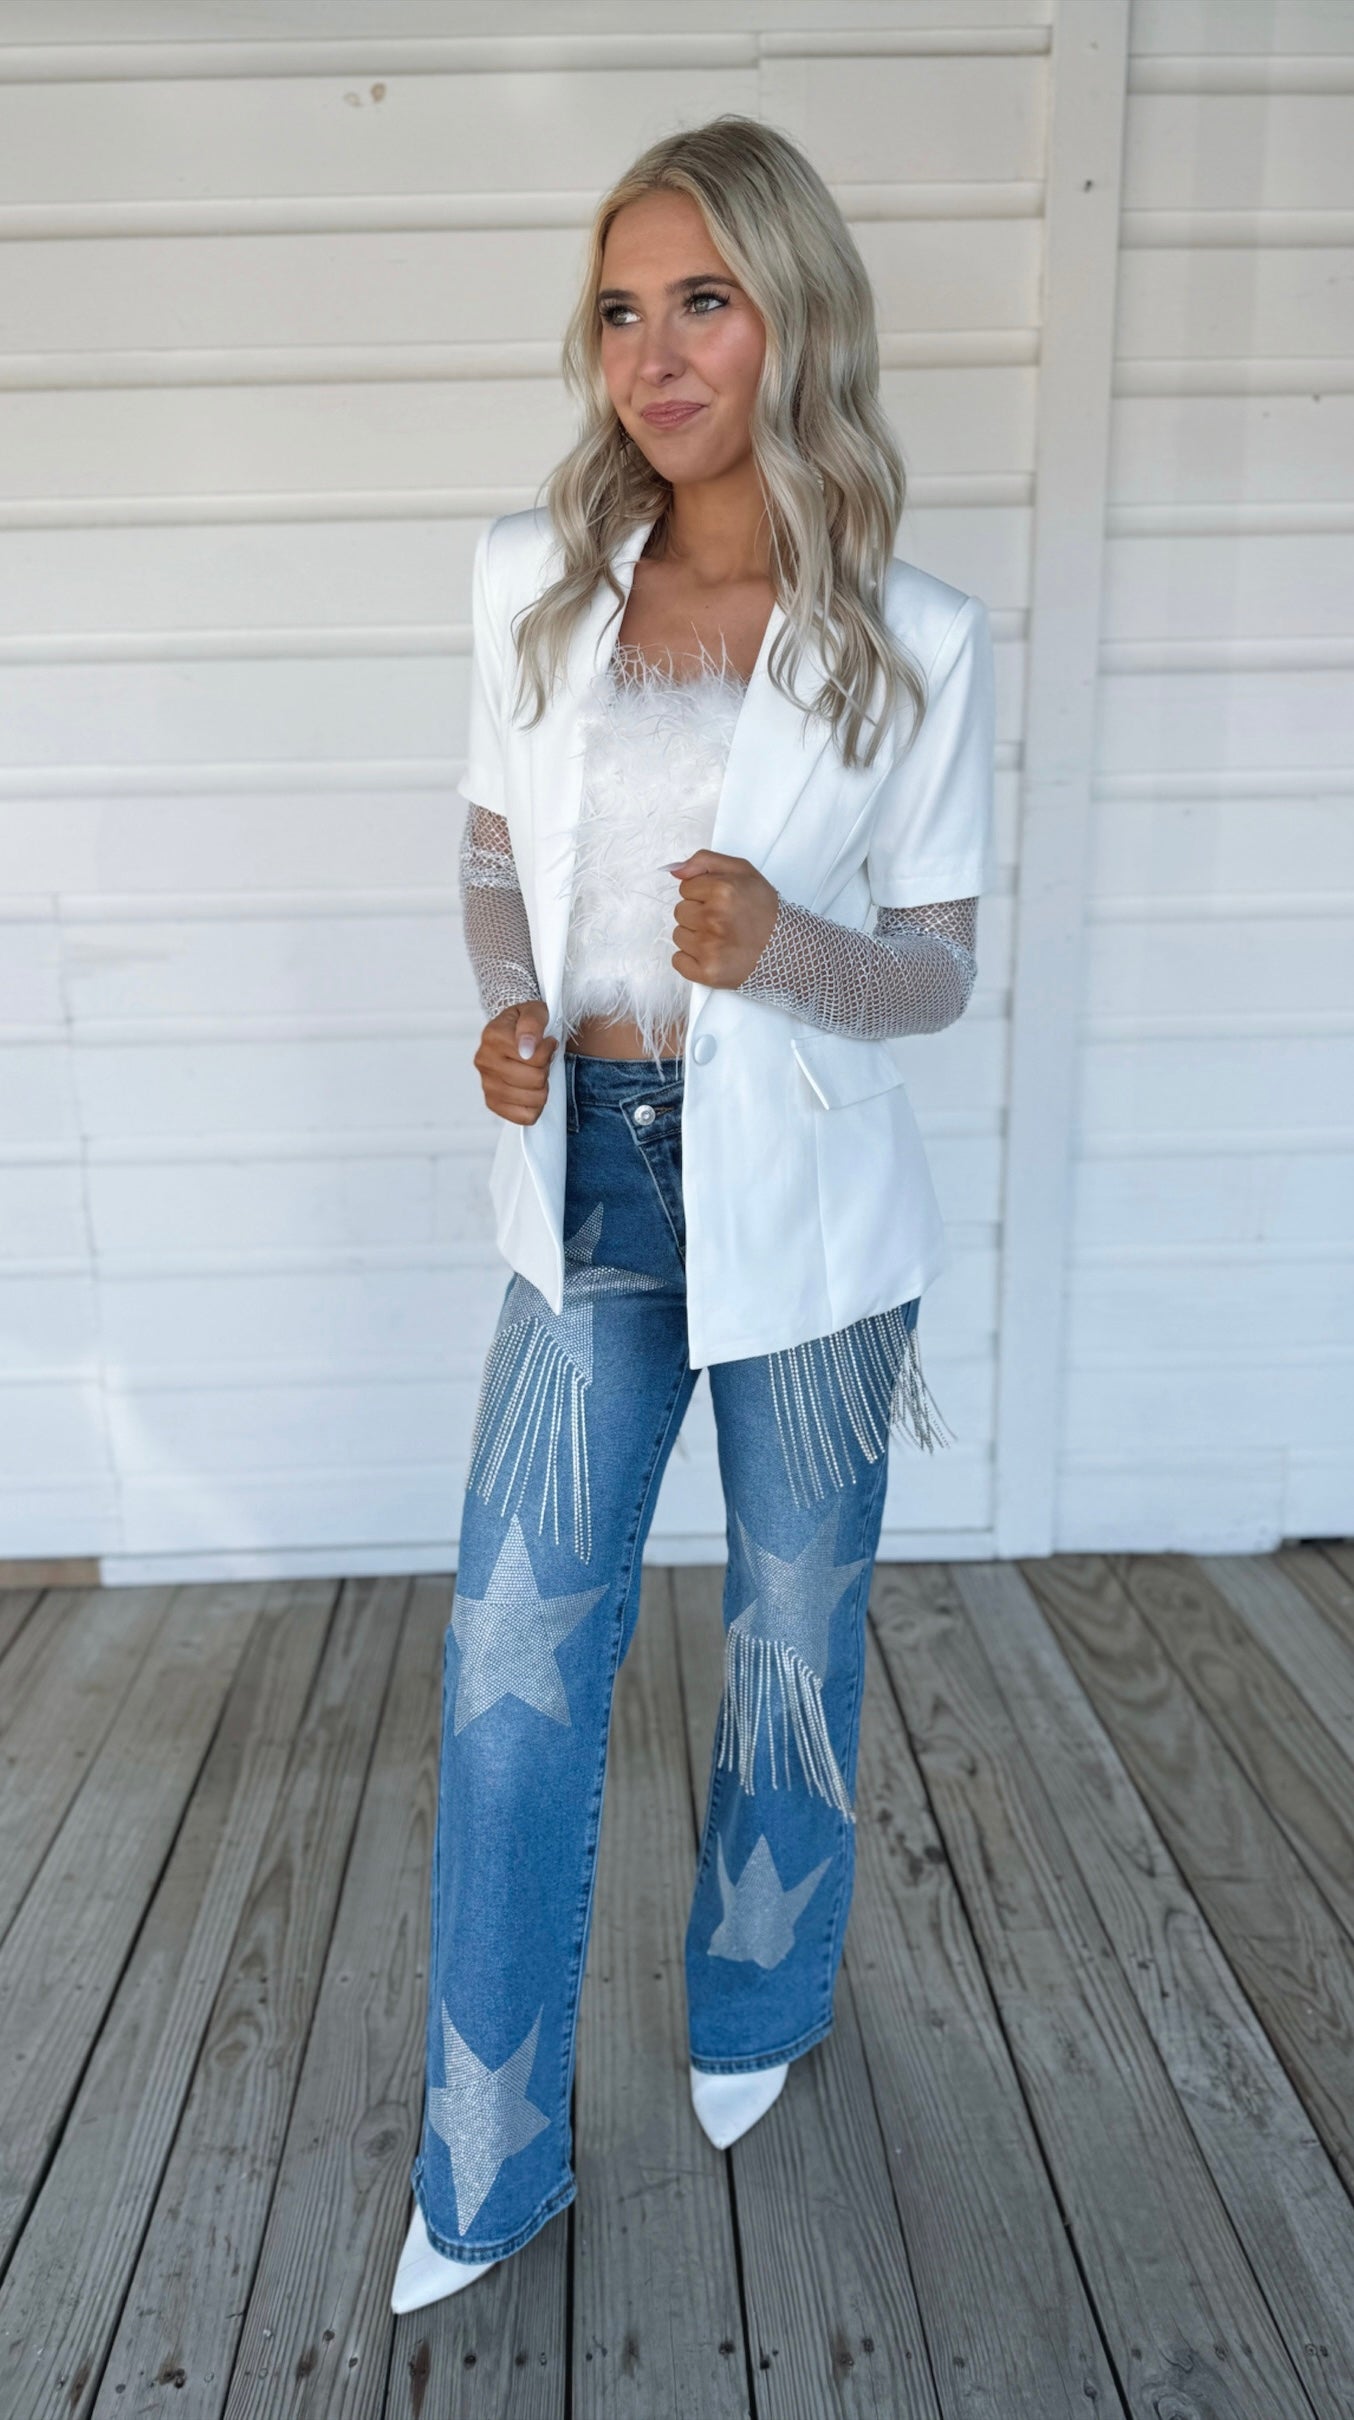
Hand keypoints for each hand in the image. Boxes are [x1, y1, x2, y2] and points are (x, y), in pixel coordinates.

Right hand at [474, 999, 556, 1123]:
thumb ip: (532, 1024)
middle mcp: (485, 1061)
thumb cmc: (524, 1024)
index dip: (548, 1050)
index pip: (535, 1057)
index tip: (546, 1042)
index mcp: (492, 1036)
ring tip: (535, 1074)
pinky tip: (530, 1091)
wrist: (511, 1033)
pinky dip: (534, 1106)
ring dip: (542, 1088)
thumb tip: (527, 1047)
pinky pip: (524, 1116)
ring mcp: (487, 1084)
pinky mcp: (493, 1103)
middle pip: (535, 1079)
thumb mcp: (534, 1011)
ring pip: (533, 1099)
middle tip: (541, 1060)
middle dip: (545, 1070)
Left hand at [667, 849, 779, 989]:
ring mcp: (709, 948)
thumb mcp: (742, 871)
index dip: (703, 894)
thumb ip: (704, 861)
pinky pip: (678, 961)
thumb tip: (673, 870)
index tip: (722, 902)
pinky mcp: (707, 972)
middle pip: (680, 912)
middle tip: (723, 921)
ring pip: (678, 936)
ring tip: (721, 938)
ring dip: (695, 937)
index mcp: (721, 890)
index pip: (685, 888)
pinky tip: (713, 954)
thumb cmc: (764, 910)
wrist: (787, 948)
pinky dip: (691, 960)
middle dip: (698, 914)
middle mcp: (713, 918)